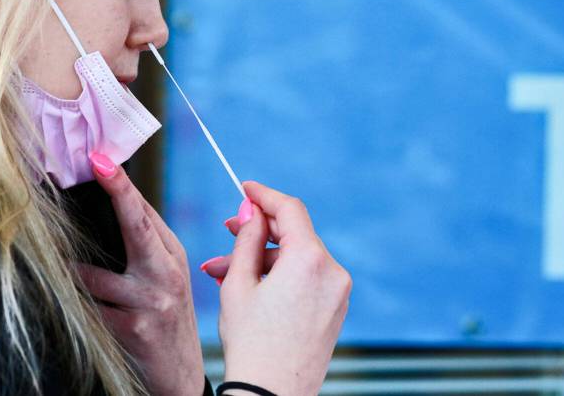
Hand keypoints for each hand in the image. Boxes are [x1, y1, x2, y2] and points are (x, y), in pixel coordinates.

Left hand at [74, 153, 204, 395]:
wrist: (180, 380)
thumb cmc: (163, 320)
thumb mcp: (164, 280)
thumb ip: (143, 246)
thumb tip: (112, 204)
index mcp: (170, 255)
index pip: (144, 212)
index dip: (122, 184)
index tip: (102, 158)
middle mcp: (166, 273)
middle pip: (137, 226)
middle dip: (118, 192)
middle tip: (97, 165)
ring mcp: (152, 301)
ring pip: (94, 275)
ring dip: (70, 271)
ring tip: (56, 268)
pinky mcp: (134, 329)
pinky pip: (89, 310)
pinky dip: (73, 307)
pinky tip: (64, 308)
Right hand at [213, 181, 351, 395]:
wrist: (271, 395)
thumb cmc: (251, 343)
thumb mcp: (238, 282)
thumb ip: (247, 238)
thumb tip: (253, 210)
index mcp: (309, 259)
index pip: (289, 209)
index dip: (264, 194)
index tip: (245, 188)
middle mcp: (332, 271)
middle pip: (293, 234)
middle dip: (257, 232)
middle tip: (228, 230)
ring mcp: (339, 291)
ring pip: (297, 258)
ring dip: (263, 259)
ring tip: (224, 272)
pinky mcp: (336, 308)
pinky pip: (307, 278)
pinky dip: (280, 276)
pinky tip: (250, 285)